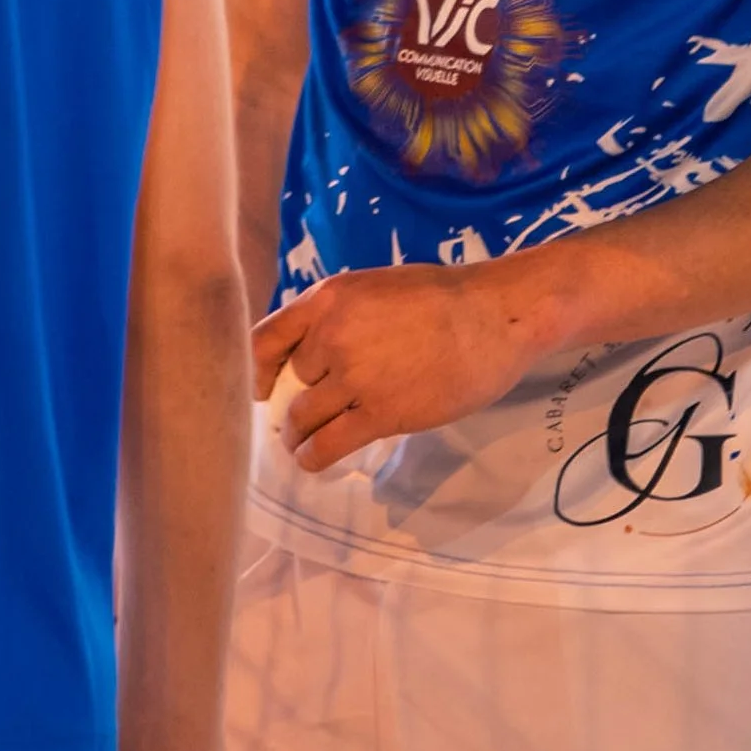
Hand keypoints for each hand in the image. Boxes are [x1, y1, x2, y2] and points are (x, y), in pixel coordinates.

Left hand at [253, 265, 529, 471]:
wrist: (494, 316)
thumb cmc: (444, 297)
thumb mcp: (376, 288)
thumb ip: (339, 316)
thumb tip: (313, 350)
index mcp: (328, 299)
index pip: (263, 339)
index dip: (256, 371)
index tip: (261, 389)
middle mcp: (331, 336)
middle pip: (288, 384)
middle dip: (289, 404)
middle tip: (295, 420)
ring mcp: (354, 376)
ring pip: (302, 418)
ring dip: (296, 438)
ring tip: (300, 446)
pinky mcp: (380, 413)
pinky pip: (328, 444)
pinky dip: (314, 457)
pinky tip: (314, 462)